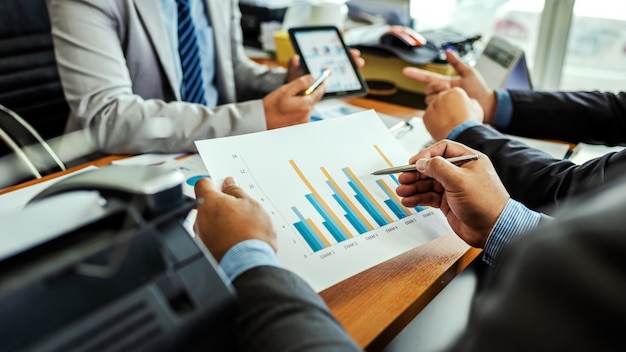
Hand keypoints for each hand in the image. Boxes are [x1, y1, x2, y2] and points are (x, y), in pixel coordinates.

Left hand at [194, 177, 275, 261]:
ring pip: (210, 223)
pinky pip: (212, 238)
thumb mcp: (250, 205)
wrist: (250, 264)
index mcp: (209, 203)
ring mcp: (202, 237)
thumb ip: (236, 192)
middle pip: (207, 205)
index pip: (203, 184)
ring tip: (241, 228)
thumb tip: (229, 185)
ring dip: (221, 222)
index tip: (224, 187)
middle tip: (239, 209)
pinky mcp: (206, 251)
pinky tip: (236, 240)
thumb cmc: (251, 235)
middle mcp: (200, 220)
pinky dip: (221, 237)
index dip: (214, 184)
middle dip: (221, 205)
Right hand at [263, 74, 323, 129]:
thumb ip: (302, 83)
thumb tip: (312, 78)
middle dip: (305, 94)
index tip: (323, 80)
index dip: (321, 84)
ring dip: (300, 103)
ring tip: (286, 103)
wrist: (261, 121)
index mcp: (305, 105)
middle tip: (292, 92)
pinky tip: (286, 110)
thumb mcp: (286, 90)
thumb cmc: (271, 107)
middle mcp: (306, 115)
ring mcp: (303, 122)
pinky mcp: (298, 127)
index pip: (319, 92)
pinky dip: (296, 110)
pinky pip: (301, 115)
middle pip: (311, 100)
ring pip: (305, 107)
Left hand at [285, 48, 364, 82]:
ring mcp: (330, 76)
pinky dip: (349, 81)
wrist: (295, 93)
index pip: (333, 52)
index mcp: (318, 60)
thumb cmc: (295, 79)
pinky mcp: (332, 87)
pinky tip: (354, 80)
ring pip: (344, 70)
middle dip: (351, 57)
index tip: (347, 49)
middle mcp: (326, 66)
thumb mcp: (293, 71)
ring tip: (358, 64)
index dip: (342, 49)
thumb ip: (293, 66)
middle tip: (356, 58)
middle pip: (342, 59)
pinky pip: (342, 83)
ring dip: (353, 66)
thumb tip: (295, 58)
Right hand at [395, 140, 509, 247]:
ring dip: (414, 187)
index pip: (443, 149)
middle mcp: (461, 172)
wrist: (492, 229)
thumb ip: (438, 168)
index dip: (426, 155)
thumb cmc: (486, 203)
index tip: (413, 163)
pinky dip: (418, 198)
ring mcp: (454, 188)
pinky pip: (429, 196)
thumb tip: (422, 162)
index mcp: (468, 160)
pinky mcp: (448, 202)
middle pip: (432, 167)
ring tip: (402, 191)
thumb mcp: (459, 180)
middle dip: (416, 173)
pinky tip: (409, 200)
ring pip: (428, 183)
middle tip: (403, 179)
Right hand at [402, 49, 496, 123]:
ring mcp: (443, 103)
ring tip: (450, 96)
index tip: (406, 71)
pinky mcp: (444, 112)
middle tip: (446, 87)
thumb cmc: (480, 90)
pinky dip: (438, 107)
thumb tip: (448, 51)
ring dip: (437, 96)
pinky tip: (445, 106)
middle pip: (427, 89)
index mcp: (445, 82)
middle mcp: (442, 93)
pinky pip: (434, 110)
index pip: (427, 77)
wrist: (487, 105)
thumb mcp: (469, 73)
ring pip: (429, 99)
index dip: (416, 74)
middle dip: (434, 87)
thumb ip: (457, 63)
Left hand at [422, 87, 483, 140]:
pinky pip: (429, 117)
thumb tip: (468, 102)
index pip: (454, 94)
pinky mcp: (426, 116)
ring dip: (439, 113)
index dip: (457, 103)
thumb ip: (470, 102)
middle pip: (443, 99)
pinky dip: (433, 121)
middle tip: (452, 117)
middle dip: (446, 106)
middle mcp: (441, 96)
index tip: (460, 111)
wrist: (460, 135)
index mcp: (455, 91)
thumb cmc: (470, 123)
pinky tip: (441, 127)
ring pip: (435, 108)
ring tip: (447, 123)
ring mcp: (432, 105)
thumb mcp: (477, 109)